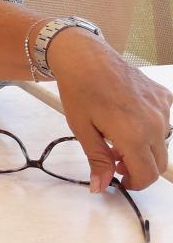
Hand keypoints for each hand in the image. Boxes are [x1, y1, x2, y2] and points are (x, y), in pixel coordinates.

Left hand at [50, 29, 172, 190]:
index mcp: (135, 135)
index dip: (134, 183)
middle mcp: (155, 123)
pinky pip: (162, 120)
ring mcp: (162, 108)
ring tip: (117, 136)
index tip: (120, 178)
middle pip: (158, 162)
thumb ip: (97, 160)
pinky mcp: (163, 96)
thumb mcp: (82, 129)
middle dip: (138, 167)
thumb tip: (99, 186)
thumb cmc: (79, 90)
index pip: (147, 175)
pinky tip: (127, 117)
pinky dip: (148, 126)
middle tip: (114, 158)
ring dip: (144, 147)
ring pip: (161, 142)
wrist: (85, 57)